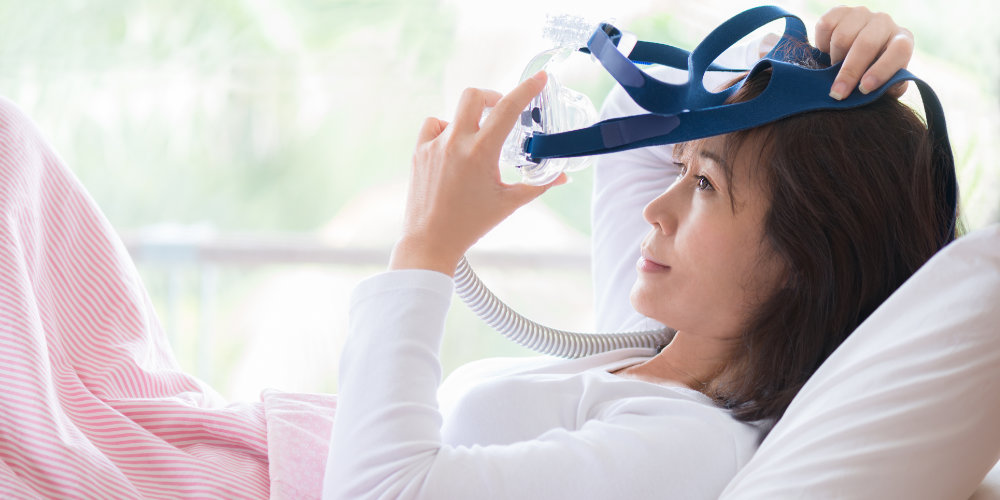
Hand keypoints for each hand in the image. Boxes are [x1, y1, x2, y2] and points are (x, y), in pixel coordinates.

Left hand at [389, 71, 566, 275]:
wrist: (430, 241)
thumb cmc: (470, 224)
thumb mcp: (508, 203)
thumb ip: (537, 186)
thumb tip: (561, 177)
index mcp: (480, 152)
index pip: (507, 109)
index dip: (526, 89)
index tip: (540, 77)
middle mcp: (455, 143)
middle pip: (473, 95)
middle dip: (491, 96)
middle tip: (500, 109)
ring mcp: (433, 146)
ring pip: (452, 113)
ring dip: (468, 119)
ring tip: (476, 142)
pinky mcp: (418, 153)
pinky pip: (433, 127)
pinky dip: (445, 130)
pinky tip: (452, 148)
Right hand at [813, 6, 913, 99]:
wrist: (851, 56)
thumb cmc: (871, 75)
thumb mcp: (885, 86)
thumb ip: (888, 88)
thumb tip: (881, 89)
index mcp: (902, 40)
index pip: (899, 50)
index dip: (882, 70)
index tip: (864, 88)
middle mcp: (884, 22)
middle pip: (866, 44)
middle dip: (850, 72)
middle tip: (838, 93)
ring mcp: (861, 14)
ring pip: (842, 37)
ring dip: (835, 59)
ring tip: (836, 68)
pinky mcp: (839, 11)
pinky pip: (825, 26)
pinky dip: (822, 44)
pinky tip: (827, 52)